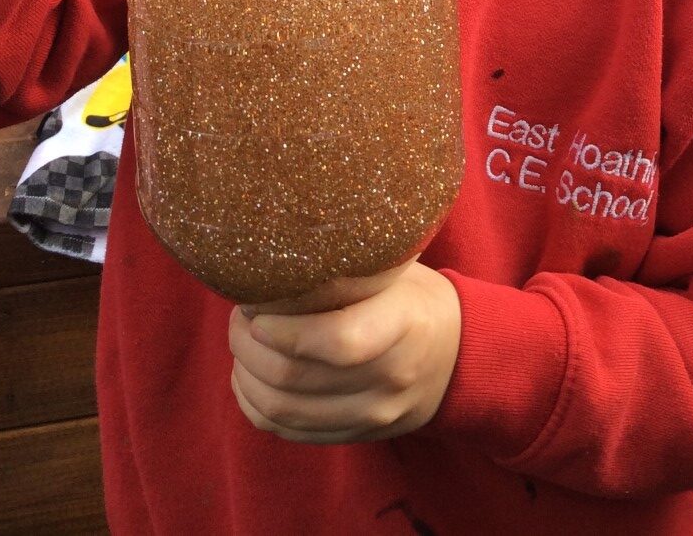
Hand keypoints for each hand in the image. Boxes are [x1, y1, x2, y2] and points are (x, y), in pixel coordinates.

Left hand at [228, 261, 461, 443]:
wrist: (454, 355)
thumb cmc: (412, 297)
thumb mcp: (394, 269)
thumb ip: (344, 268)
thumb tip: (274, 258)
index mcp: (404, 324)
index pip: (338, 341)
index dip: (284, 330)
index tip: (257, 307)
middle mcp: (390, 377)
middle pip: (298, 378)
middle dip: (249, 348)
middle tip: (238, 319)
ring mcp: (374, 414)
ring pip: (285, 411)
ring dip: (246, 378)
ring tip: (241, 345)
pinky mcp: (357, 436)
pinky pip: (289, 432)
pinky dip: (257, 406)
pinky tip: (249, 379)